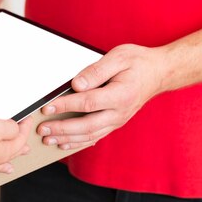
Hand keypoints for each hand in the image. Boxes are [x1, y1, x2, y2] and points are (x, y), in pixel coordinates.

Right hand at [0, 117, 31, 189]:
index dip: (25, 128)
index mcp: (3, 153)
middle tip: (27, 148)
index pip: (19, 139)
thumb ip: (9, 128)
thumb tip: (16, 130)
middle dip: (18, 148)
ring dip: (3, 167)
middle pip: (8, 155)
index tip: (28, 119)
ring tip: (10, 168)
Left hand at [37, 44, 166, 149]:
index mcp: (121, 95)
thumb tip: (76, 84)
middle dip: (62, 128)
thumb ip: (96, 71)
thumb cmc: (138, 62)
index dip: (65, 105)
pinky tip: (64, 144)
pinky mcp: (114, 123)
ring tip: (47, 139)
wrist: (159, 73)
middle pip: (87, 125)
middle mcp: (120, 112)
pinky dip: (78, 142)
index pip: (88, 103)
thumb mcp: (119, 57)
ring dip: (67, 139)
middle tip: (42, 129)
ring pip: (90, 135)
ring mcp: (118, 120)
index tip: (47, 106)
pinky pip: (95, 136)